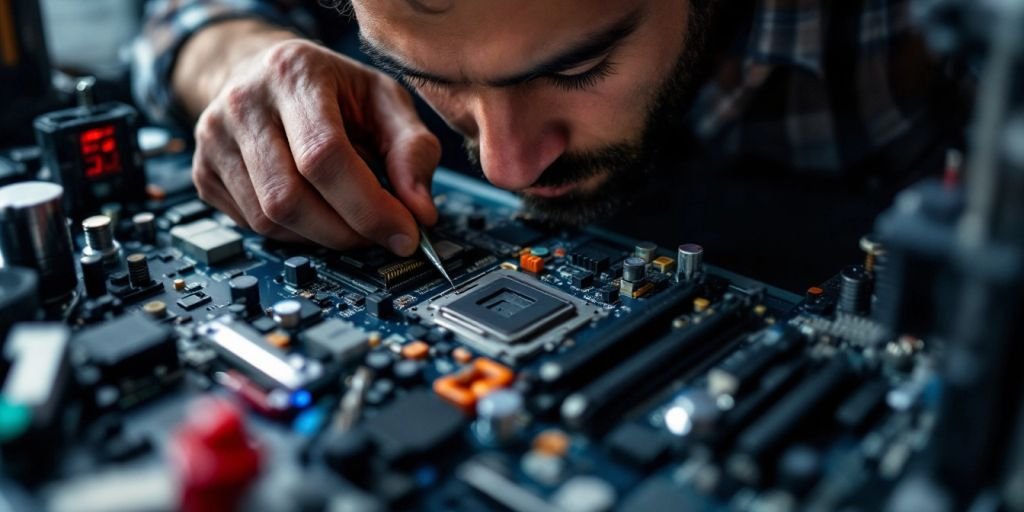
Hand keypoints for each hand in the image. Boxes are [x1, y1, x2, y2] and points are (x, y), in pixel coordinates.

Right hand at [190, 38, 439, 254]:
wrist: (265, 75)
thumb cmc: (332, 90)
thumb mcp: (385, 101)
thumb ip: (413, 149)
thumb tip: (420, 211)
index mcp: (294, 74)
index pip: (324, 156)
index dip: (368, 206)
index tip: (403, 232)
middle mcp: (244, 103)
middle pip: (290, 198)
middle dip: (346, 231)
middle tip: (381, 235)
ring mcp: (214, 140)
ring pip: (269, 220)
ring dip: (322, 237)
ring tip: (351, 221)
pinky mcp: (204, 174)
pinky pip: (253, 227)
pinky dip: (295, 235)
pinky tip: (316, 213)